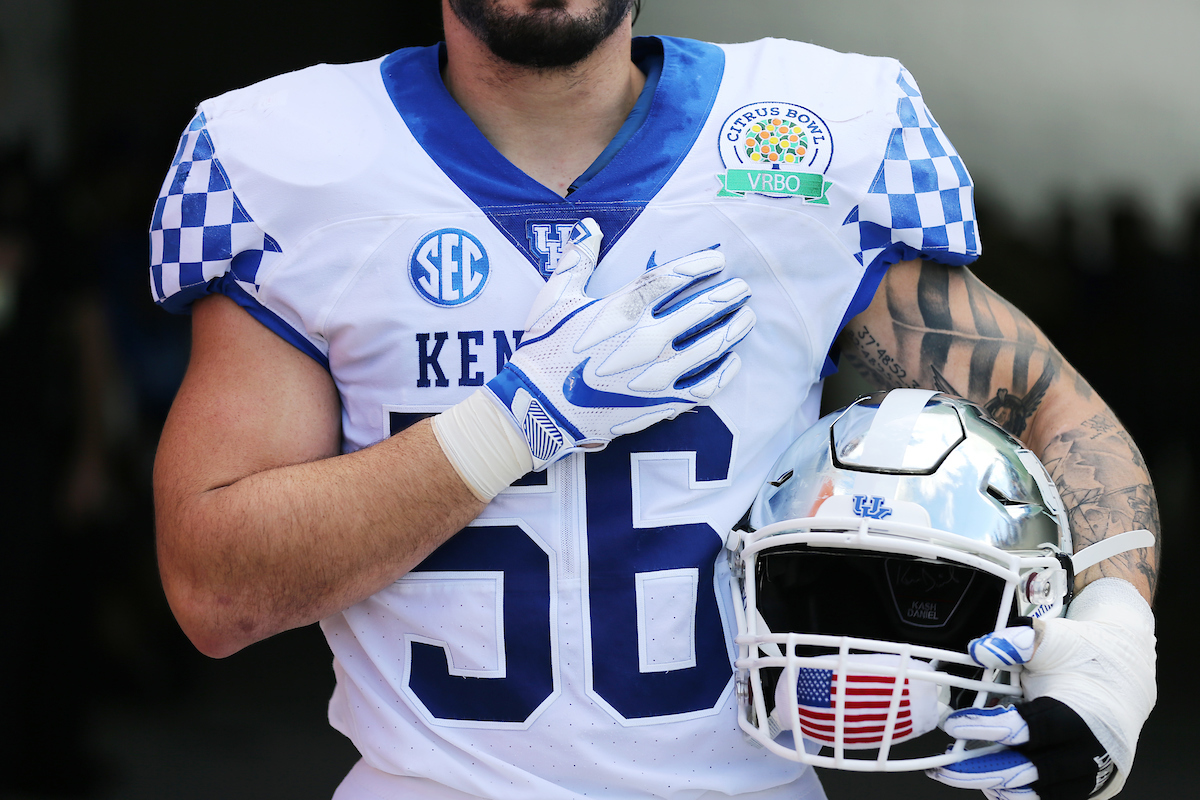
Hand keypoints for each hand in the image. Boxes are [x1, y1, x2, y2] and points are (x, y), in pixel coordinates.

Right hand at [485, 217, 754, 468]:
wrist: (540, 409)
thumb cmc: (545, 350)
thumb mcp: (554, 298)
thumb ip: (576, 259)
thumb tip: (589, 225)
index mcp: (622, 309)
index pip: (674, 277)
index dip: (700, 265)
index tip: (718, 260)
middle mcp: (647, 338)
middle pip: (702, 309)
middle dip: (728, 295)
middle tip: (742, 288)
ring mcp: (658, 373)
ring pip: (711, 346)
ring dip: (733, 329)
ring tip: (746, 319)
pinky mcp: (661, 403)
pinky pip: (705, 387)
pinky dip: (724, 373)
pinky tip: (732, 361)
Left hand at [927, 580, 1155, 799]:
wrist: (1126, 675)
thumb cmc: (1086, 656)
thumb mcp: (1051, 638)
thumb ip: (1015, 642)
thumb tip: (979, 650)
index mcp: (1082, 715)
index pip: (1030, 729)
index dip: (988, 728)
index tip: (954, 726)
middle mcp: (1094, 752)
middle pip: (1034, 772)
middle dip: (985, 772)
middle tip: (946, 768)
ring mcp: (1097, 775)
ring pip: (1044, 794)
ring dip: (1001, 788)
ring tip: (964, 774)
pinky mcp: (1093, 786)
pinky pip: (1055, 797)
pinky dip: (1023, 795)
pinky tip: (993, 783)